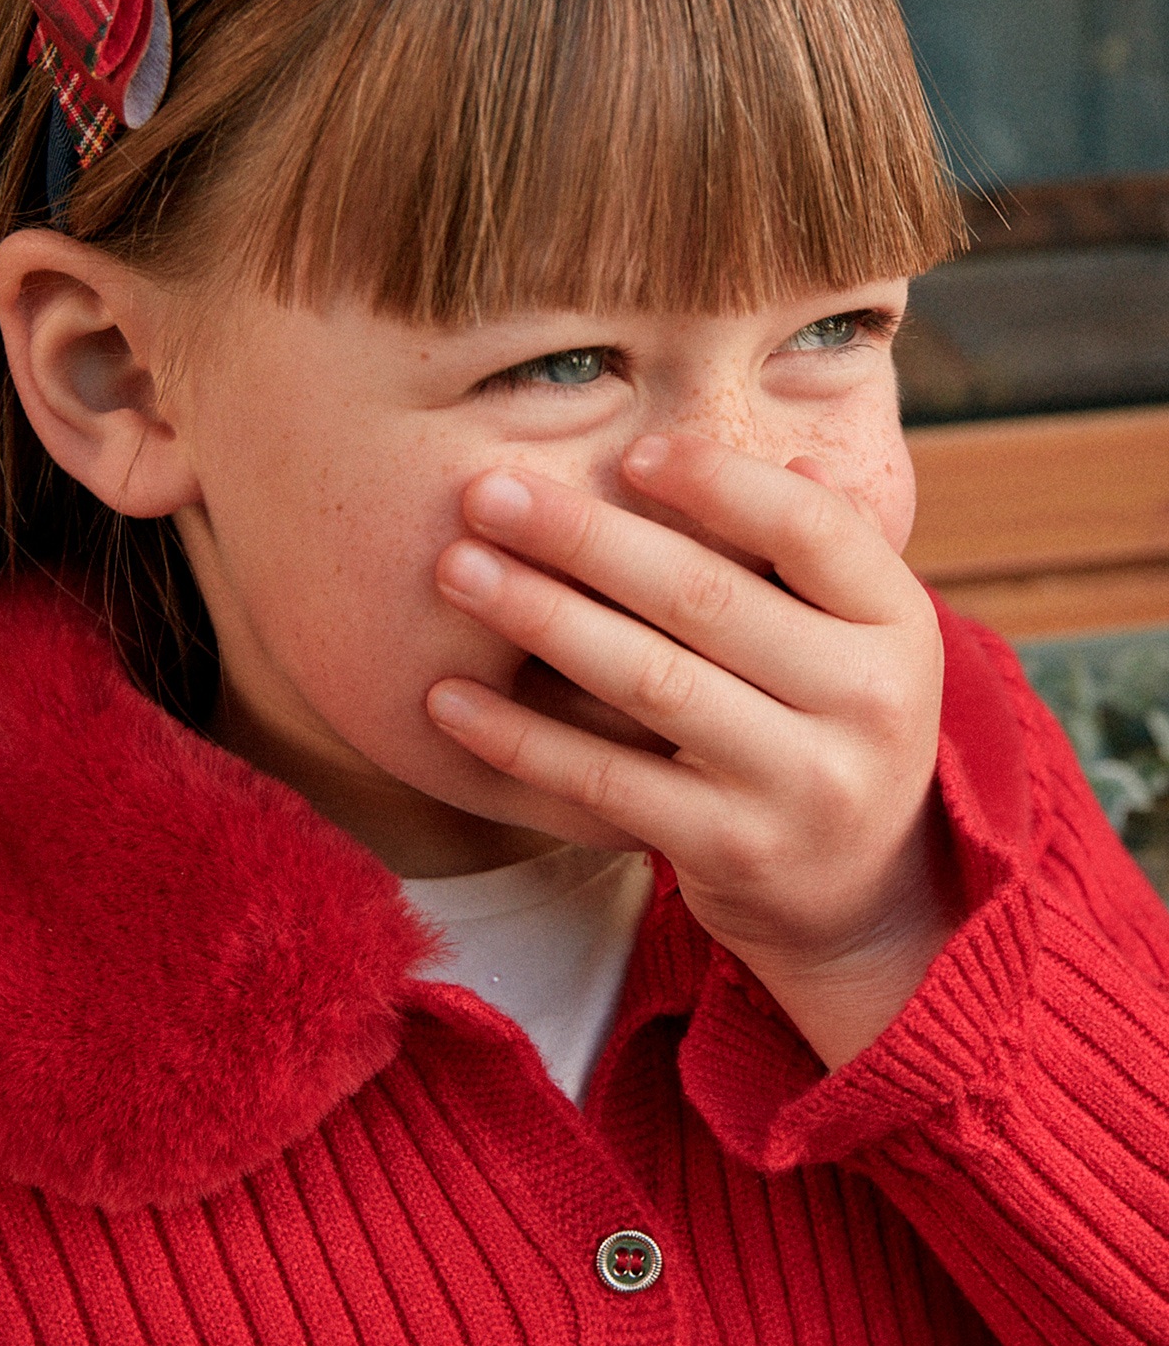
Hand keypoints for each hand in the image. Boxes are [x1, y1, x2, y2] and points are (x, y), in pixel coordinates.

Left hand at [427, 433, 957, 1067]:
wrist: (861, 894)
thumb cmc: (831, 722)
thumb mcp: (857, 635)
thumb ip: (821, 551)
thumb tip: (792, 451)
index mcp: (897, 623)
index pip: (809, 528)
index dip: (716, 482)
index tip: (629, 452)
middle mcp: (866, 701)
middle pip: (703, 597)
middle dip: (582, 537)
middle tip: (487, 493)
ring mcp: (799, 784)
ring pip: (647, 681)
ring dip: (539, 618)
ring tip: (457, 570)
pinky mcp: (729, 851)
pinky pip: (605, 780)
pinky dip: (520, 738)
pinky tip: (448, 699)